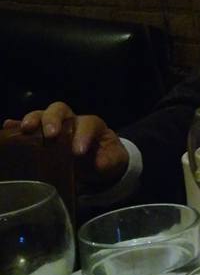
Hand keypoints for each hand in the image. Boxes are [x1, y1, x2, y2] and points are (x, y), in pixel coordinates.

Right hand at [3, 101, 129, 188]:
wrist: (98, 162)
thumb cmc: (105, 158)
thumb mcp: (113, 161)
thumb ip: (109, 161)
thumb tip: (99, 164)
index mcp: (92, 126)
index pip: (87, 124)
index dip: (82, 135)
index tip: (78, 152)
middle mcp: (71, 121)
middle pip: (61, 110)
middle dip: (54, 120)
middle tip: (50, 134)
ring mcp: (54, 126)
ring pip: (42, 114)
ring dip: (33, 119)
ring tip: (26, 129)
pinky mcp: (40, 136)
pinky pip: (26, 128)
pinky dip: (16, 127)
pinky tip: (7, 129)